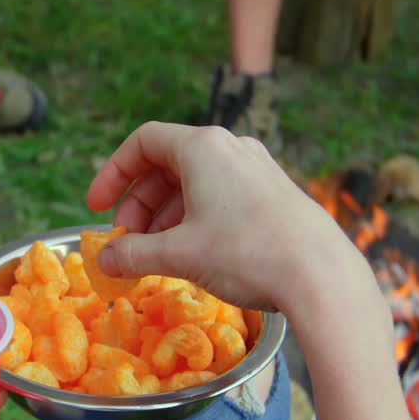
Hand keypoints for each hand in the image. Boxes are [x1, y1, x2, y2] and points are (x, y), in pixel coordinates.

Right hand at [89, 123, 418, 419]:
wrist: (321, 276)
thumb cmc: (246, 254)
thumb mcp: (179, 255)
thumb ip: (133, 253)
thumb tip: (104, 261)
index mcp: (203, 147)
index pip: (143, 143)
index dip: (113, 174)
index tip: (97, 209)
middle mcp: (231, 148)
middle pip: (167, 165)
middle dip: (139, 205)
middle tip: (126, 243)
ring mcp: (257, 169)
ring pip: (195, 183)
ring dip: (165, 216)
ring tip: (155, 255)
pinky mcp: (274, 193)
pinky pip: (221, 196)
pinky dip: (195, 219)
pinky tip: (193, 255)